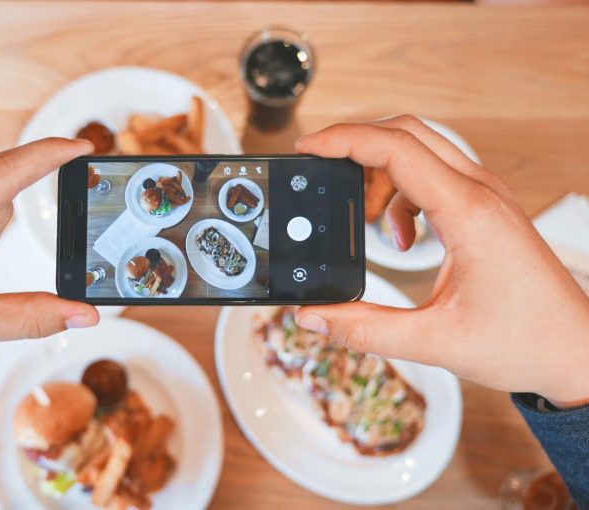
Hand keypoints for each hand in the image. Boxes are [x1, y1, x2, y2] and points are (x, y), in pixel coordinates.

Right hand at [295, 116, 588, 407]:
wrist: (576, 351)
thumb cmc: (525, 341)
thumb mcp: (434, 341)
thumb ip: (365, 329)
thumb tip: (314, 316)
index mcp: (468, 213)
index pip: (397, 148)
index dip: (344, 140)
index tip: (308, 148)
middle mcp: (480, 193)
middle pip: (406, 134)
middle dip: (356, 147)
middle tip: (323, 173)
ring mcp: (486, 197)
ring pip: (420, 152)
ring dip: (380, 175)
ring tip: (365, 221)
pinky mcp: (485, 210)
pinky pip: (433, 177)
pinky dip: (402, 196)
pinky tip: (402, 238)